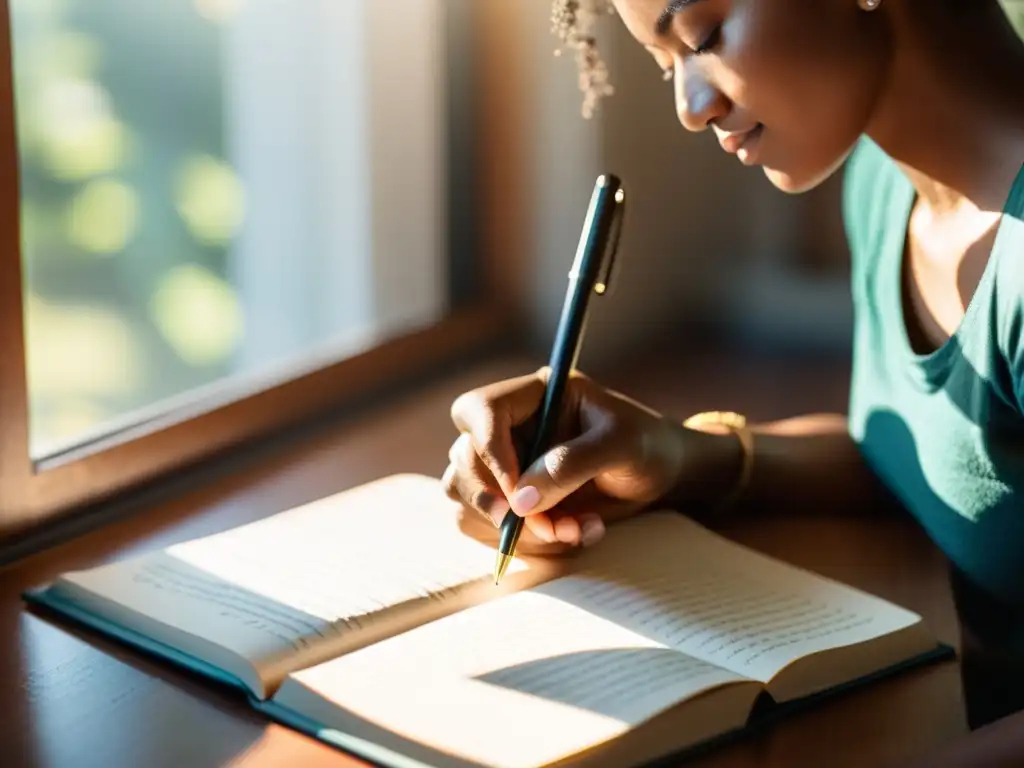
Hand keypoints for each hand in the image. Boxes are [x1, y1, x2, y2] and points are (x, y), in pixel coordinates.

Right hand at [442, 368, 691, 552]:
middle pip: (463, 461)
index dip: (488, 451)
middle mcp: (509, 428)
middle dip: (499, 503)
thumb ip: (572, 464)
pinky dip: (527, 543)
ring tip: (573, 530)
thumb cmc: (646, 445)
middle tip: (544, 526)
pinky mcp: (510, 501)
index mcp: (532, 396)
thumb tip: (521, 500)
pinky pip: (488, 528)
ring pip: (467, 500)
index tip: (518, 491)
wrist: (660, 476)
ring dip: (514, 529)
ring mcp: (505, 466)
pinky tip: (573, 533)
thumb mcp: (622, 445)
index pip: (478, 410)